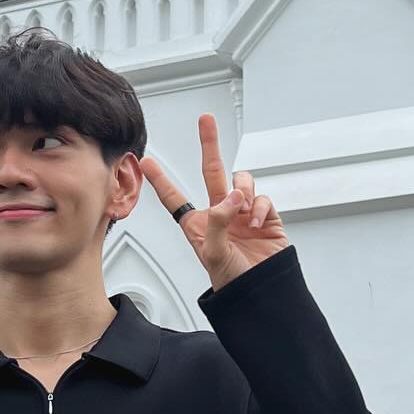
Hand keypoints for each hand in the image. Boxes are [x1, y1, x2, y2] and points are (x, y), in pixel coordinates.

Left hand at [138, 112, 287, 291]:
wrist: (262, 292)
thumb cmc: (233, 281)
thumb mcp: (214, 254)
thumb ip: (218, 221)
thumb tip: (233, 196)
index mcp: (198, 225)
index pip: (175, 198)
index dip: (161, 181)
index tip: (147, 162)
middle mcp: (220, 214)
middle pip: (211, 171)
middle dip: (209, 144)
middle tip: (206, 121)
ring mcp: (243, 213)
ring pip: (240, 181)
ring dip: (242, 189)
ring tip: (243, 209)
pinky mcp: (266, 216)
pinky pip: (262, 198)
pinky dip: (260, 207)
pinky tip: (256, 222)